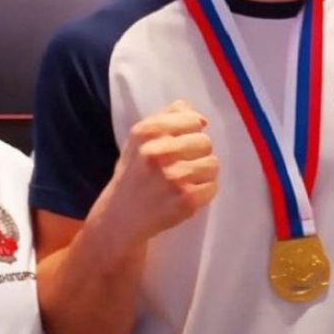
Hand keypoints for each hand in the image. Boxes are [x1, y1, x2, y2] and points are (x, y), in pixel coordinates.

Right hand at [88, 101, 218, 254]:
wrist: (121, 216)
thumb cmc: (134, 172)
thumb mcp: (140, 138)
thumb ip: (168, 117)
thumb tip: (200, 118)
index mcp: (147, 131)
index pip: (193, 120)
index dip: (191, 131)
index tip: (182, 142)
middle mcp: (159, 151)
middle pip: (206, 142)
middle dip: (197, 152)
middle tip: (182, 164)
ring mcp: (174, 177)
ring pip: (213, 164)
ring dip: (203, 172)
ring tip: (186, 180)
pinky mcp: (186, 200)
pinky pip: (213, 186)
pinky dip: (204, 191)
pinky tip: (187, 194)